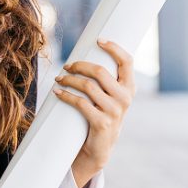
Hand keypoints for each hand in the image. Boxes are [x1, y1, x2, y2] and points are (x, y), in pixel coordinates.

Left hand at [53, 39, 135, 180]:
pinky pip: (80, 103)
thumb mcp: (109, 97)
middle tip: (66, 66)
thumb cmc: (101, 115)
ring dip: (69, 79)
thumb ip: (106, 80)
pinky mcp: (102, 123)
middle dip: (79, 65)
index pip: (127, 61)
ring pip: (87, 86)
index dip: (114, 47)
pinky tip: (57, 92)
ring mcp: (115, 111)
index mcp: (130, 87)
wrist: (100, 147)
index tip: (98, 40)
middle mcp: (125, 98)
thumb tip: (86, 56)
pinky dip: (65, 95)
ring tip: (59, 78)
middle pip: (100, 71)